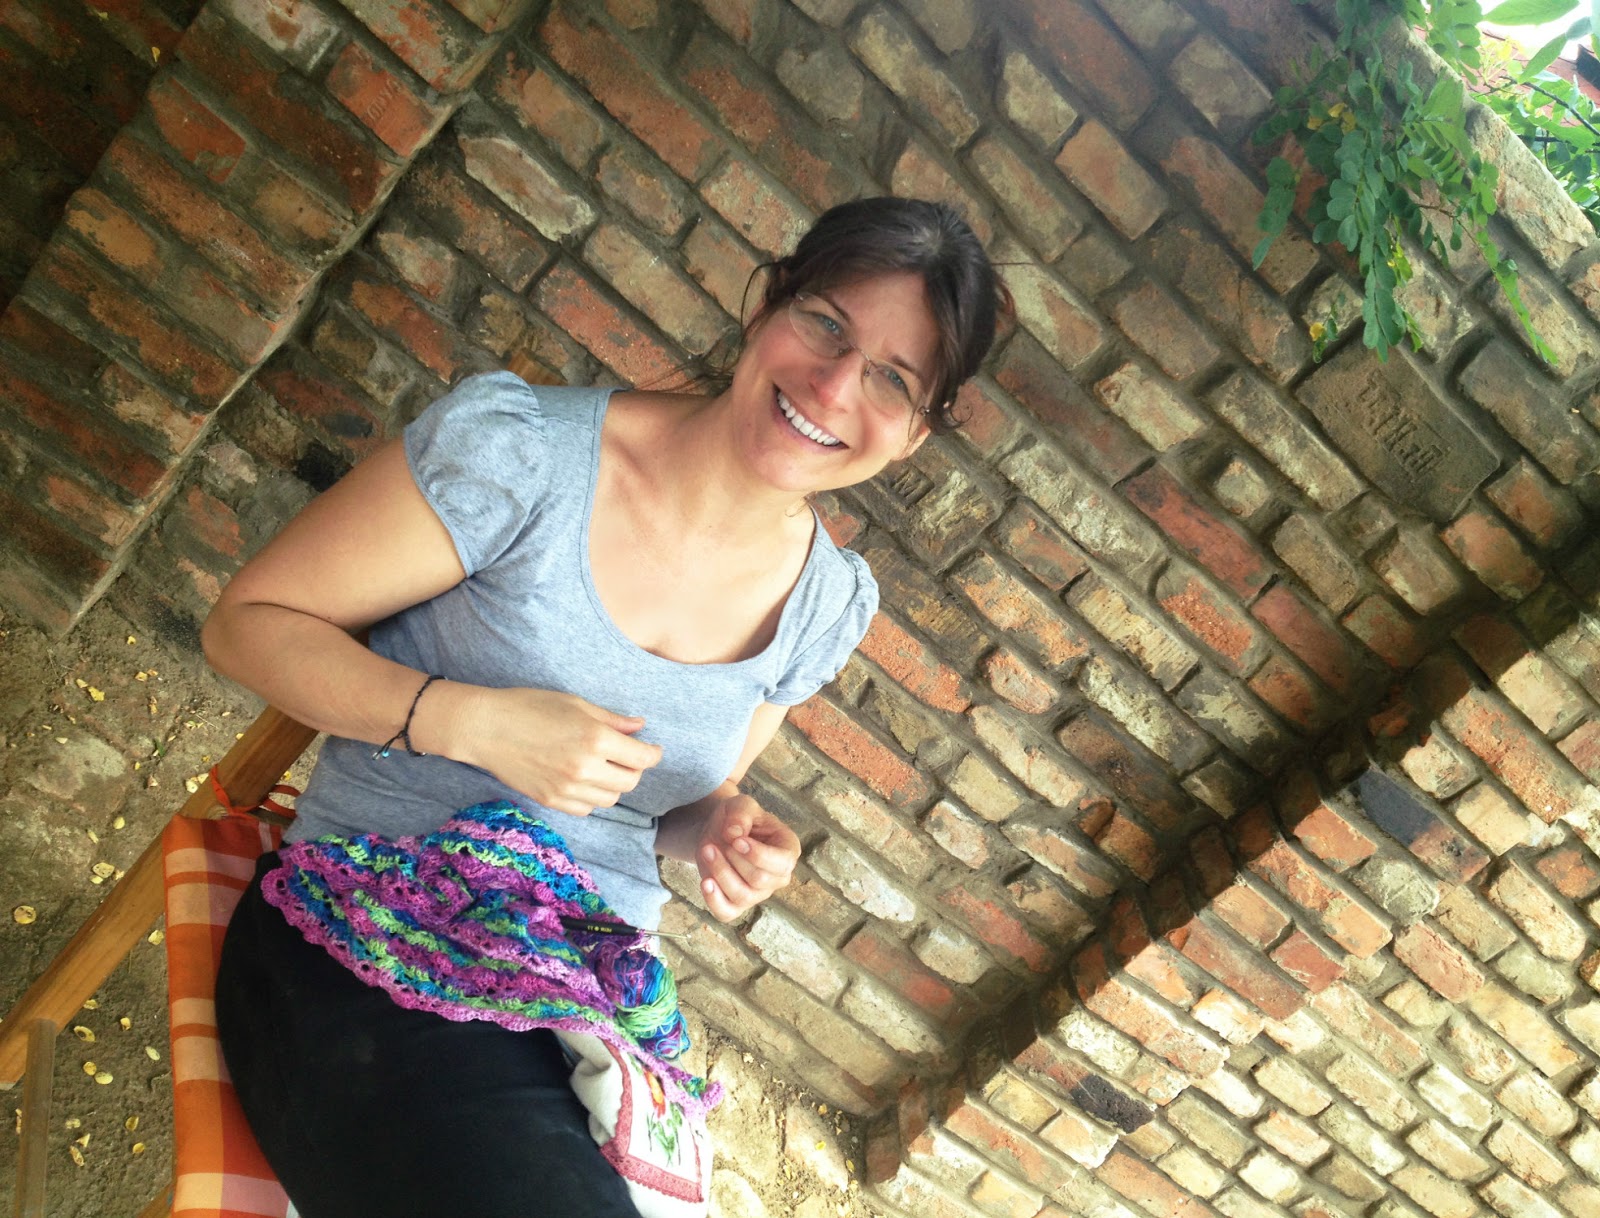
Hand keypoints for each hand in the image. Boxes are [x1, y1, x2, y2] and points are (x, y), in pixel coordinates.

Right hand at [463, 688, 662, 815]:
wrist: (485, 728)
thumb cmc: (529, 707)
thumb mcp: (575, 704)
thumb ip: (612, 720)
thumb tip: (639, 727)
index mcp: (595, 739)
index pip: (642, 758)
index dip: (653, 753)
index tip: (652, 748)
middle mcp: (585, 769)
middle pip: (630, 782)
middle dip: (635, 768)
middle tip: (628, 755)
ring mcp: (567, 789)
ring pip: (610, 798)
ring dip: (615, 784)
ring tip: (604, 767)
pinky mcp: (551, 801)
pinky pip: (586, 808)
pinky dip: (592, 797)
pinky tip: (584, 780)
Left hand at [696, 795, 798, 920]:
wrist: (718, 832)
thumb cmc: (737, 818)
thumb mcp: (741, 805)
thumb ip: (741, 814)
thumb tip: (734, 834)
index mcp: (788, 850)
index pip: (781, 863)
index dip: (758, 854)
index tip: (736, 840)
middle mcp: (778, 877)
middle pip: (759, 879)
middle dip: (733, 859)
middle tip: (715, 842)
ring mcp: (758, 894)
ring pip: (741, 895)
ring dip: (720, 872)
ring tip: (706, 850)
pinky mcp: (737, 905)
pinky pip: (727, 913)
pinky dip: (714, 900)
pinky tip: (705, 882)